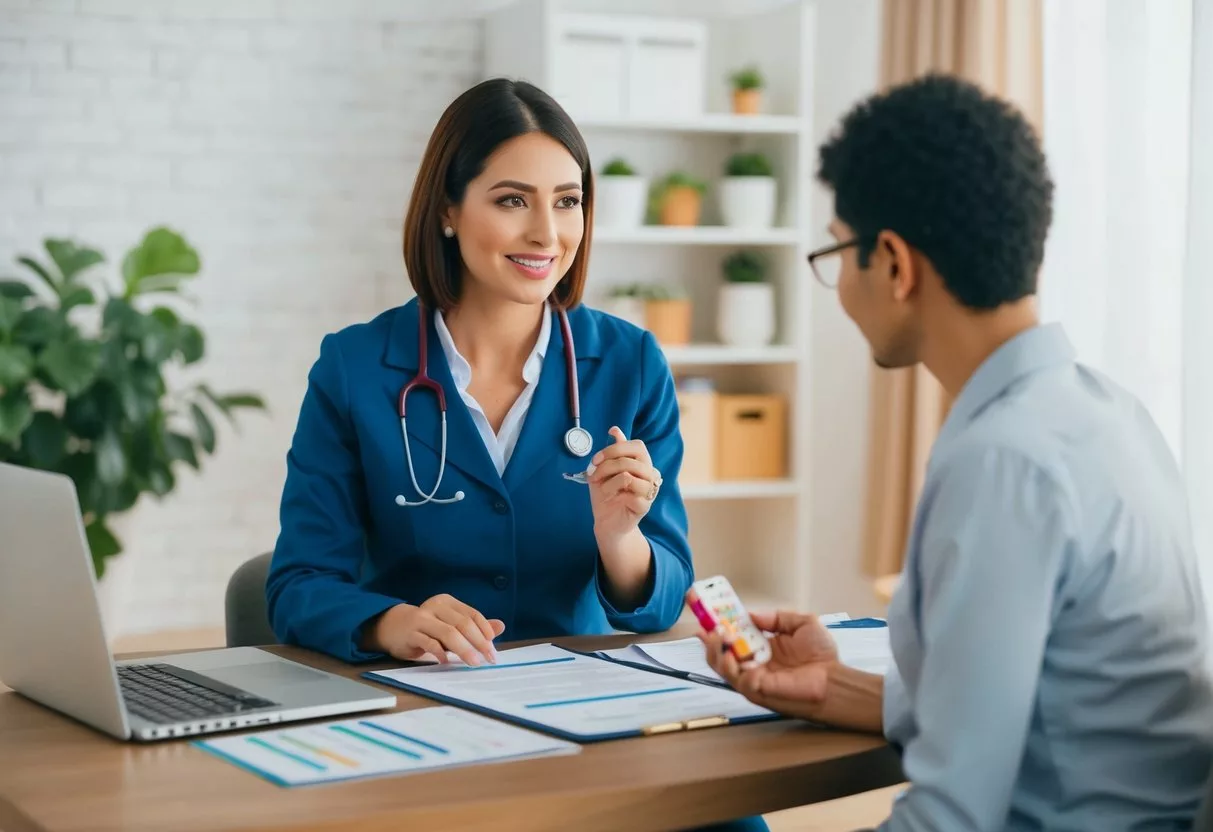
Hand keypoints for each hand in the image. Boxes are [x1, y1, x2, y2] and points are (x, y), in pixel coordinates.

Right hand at [368, 595, 504, 665]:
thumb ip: (474, 626)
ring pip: (448, 633)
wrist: (391, 626)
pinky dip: (440, 652)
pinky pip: (429, 642)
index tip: (493, 648)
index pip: (471, 615)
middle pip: (462, 624)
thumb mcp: (450, 625)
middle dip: (478, 642)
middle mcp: (435, 606)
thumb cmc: (426, 627)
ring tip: (474, 662)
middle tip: (489, 658)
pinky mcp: (410, 633)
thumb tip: (500, 626)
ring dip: (464, 649)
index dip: (485, 630)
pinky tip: (447, 661)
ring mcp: (422, 619)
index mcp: (447, 602)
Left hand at [587, 426, 662, 541]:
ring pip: (628, 474)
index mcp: (643, 463)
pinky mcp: (645, 506)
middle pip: (632, 459)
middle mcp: (650, 474)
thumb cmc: (607, 495)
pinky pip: (629, 493)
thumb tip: (615, 429)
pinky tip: (611, 499)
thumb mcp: (605, 470)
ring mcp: (650, 490)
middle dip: (607, 465)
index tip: (596, 459)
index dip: (614, 449)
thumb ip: (613, 451)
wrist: (607, 522)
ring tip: (603, 489)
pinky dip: (614, 494)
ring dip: (608, 481)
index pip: (637, 446)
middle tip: (593, 475)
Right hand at [698, 609, 840, 720]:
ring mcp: (752, 678)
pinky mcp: (757, 691)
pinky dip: (734, 669)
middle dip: (710, 639)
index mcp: (760, 646)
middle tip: (710, 627)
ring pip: (721, 668)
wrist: (834, 679)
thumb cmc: (821, 655)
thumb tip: (751, 615)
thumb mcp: (802, 623)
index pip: (732, 636)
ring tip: (719, 637)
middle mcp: (752, 663)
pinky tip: (737, 657)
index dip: (718, 625)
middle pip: (718, 653)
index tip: (707, 613)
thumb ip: (777, 616)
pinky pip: (738, 681)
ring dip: (716, 652)